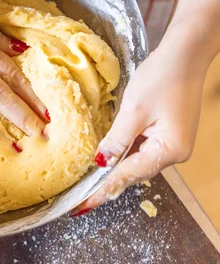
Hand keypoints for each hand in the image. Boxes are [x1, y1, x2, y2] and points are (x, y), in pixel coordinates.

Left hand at [71, 41, 205, 215]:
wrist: (184, 55)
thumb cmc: (162, 78)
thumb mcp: (133, 111)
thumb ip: (116, 140)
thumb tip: (101, 163)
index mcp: (169, 150)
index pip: (127, 176)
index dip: (102, 191)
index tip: (82, 208)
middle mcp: (174, 153)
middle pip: (133, 172)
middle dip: (106, 183)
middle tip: (79, 198)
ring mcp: (172, 144)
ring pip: (136, 161)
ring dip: (114, 167)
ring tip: (87, 183)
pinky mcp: (167, 134)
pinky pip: (140, 149)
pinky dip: (123, 152)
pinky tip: (106, 155)